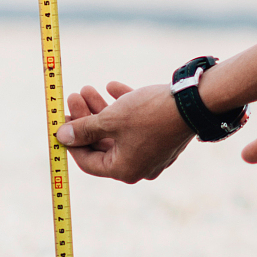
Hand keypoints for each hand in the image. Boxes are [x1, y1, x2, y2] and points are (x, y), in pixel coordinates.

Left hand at [56, 80, 192, 184]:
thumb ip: (83, 129)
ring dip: (101, 111)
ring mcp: (152, 153)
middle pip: (102, 144)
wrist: (194, 102)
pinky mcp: (163, 138)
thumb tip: (61, 136)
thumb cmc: (150, 113)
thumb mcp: (110, 119)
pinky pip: (137, 126)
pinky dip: (124, 109)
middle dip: (86, 119)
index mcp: (123, 169)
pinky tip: (114, 87)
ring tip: (88, 88)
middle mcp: (138, 166)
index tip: (61, 122)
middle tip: (73, 98)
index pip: (88, 161)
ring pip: (118, 133)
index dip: (71, 141)